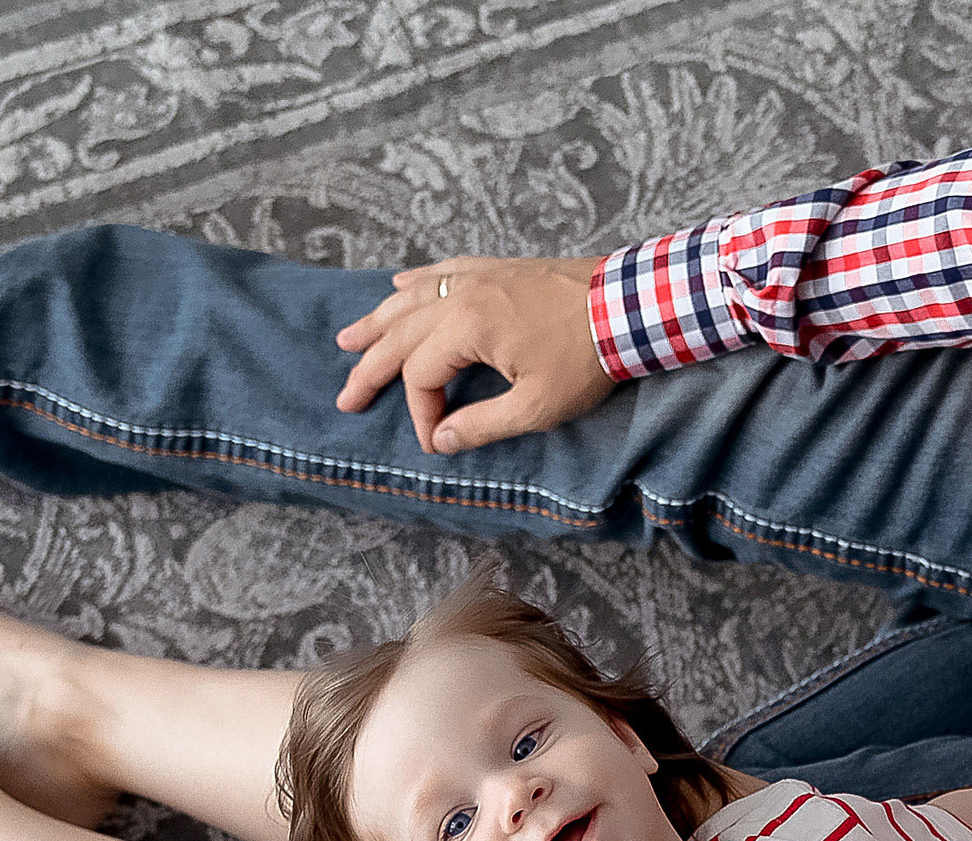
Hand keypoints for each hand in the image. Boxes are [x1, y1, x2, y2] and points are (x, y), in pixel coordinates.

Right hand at [334, 256, 611, 452]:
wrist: (626, 305)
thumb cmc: (585, 358)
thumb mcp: (536, 406)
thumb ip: (481, 425)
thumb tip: (439, 440)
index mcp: (465, 328)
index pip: (420, 377)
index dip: (421, 413)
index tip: (433, 440)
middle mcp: (461, 296)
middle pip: (400, 334)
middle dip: (370, 368)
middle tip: (345, 396)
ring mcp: (477, 277)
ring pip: (412, 299)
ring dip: (378, 321)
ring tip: (348, 339)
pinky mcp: (496, 269)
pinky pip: (442, 272)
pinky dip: (416, 282)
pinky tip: (400, 286)